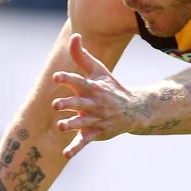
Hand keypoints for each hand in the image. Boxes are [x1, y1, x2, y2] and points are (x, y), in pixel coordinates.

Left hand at [52, 33, 139, 157]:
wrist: (134, 110)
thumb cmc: (110, 87)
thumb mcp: (98, 70)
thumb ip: (82, 55)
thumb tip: (75, 35)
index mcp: (93, 87)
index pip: (79, 81)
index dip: (68, 79)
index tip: (56, 77)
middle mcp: (95, 103)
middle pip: (80, 103)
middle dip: (69, 104)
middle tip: (56, 105)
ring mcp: (96, 120)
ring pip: (82, 123)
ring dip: (72, 125)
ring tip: (61, 126)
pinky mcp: (96, 133)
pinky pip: (84, 142)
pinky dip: (75, 149)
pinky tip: (65, 154)